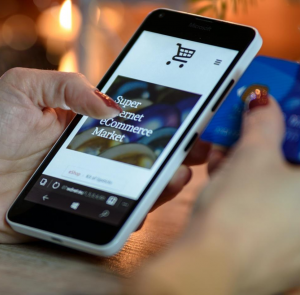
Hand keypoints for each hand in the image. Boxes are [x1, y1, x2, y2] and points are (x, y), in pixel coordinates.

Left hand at [0, 68, 208, 242]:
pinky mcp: (75, 210)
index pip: (129, 122)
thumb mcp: (24, 88)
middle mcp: (89, 155)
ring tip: (178, 174)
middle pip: (139, 157)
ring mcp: (85, 185)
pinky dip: (131, 212)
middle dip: (172, 153)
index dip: (159, 120)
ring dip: (160, 183)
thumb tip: (112, 104)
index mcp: (81, 125)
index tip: (186, 118)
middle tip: (197, 149)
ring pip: (132, 187)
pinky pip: (110, 214)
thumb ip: (68, 86)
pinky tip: (143, 204)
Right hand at [133, 97, 299, 294]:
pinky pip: (269, 205)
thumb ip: (263, 123)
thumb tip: (263, 102)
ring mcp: (299, 236)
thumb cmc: (240, 213)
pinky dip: (251, 187)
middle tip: (250, 124)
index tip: (278, 106)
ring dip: (255, 161)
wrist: (210, 268)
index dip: (293, 118)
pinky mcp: (280, 247)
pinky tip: (223, 174)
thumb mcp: (252, 156)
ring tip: (226, 148)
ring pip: (280, 185)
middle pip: (294, 163)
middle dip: (271, 140)